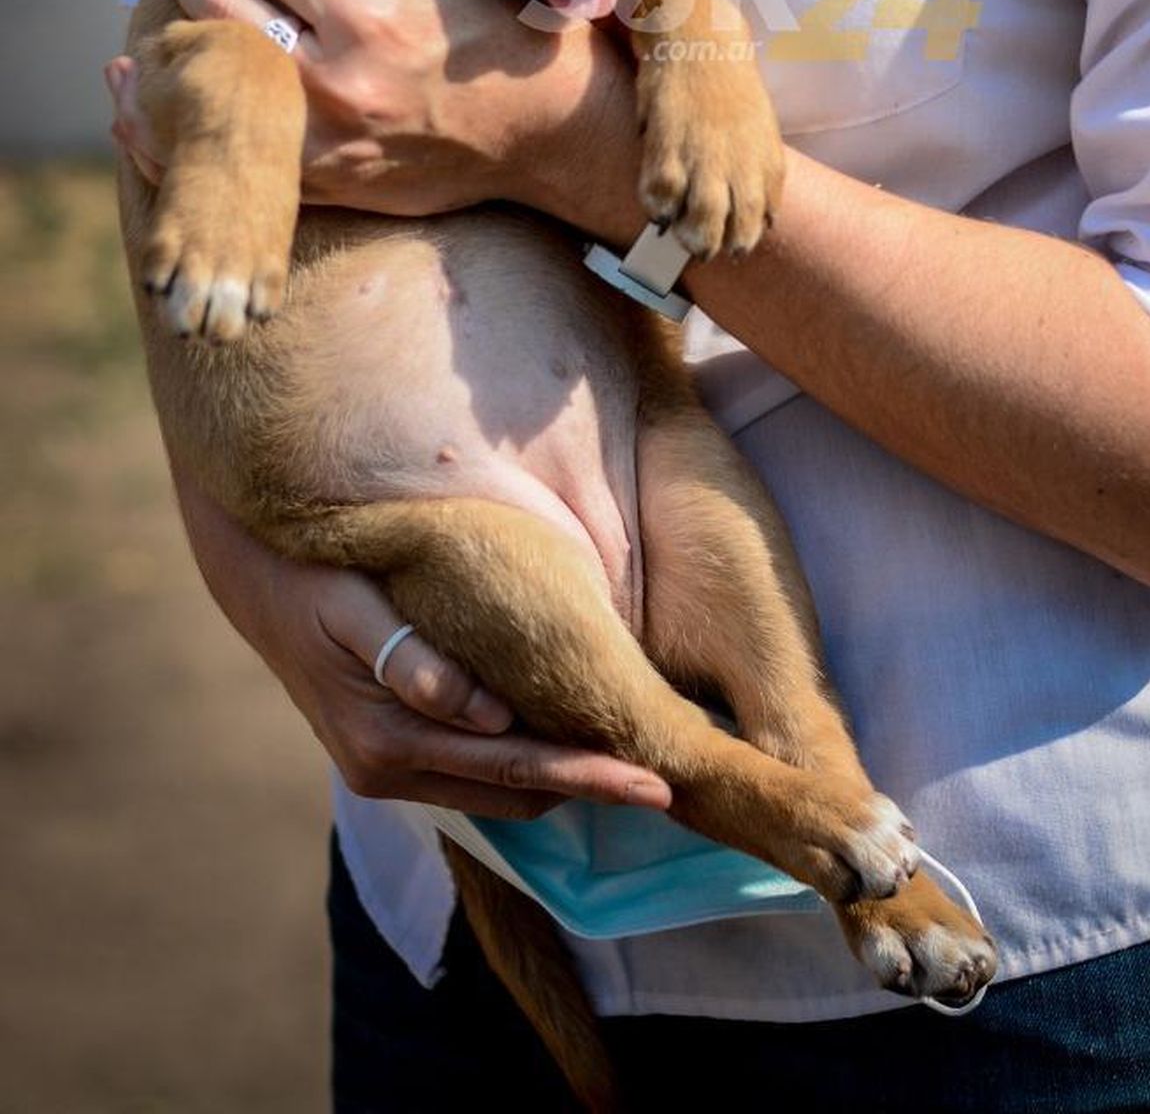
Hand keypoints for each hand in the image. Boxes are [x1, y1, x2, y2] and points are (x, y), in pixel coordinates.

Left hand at [110, 0, 638, 222]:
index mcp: (366, 13)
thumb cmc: (499, 26)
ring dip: (176, 34)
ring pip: (214, 79)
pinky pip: (227, 153)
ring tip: (175, 1)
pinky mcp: (322, 182)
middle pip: (223, 8)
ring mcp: (324, 140)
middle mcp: (337, 80)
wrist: (548, 133)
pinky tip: (153, 91)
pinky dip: (176, 123)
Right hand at [178, 471, 670, 819]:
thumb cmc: (320, 577)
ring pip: (495, 795)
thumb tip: (482, 713)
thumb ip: (411, 658)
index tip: (652, 780)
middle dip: (589, 788)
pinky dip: (522, 770)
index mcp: (385, 738)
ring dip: (561, 784)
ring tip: (632, 771)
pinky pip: (470, 777)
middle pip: (512, 793)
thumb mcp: (357, 606)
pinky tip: (568, 745)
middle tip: (665, 786)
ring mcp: (382, 771)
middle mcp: (385, 768)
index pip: (510, 767)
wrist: (261, 580)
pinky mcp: (383, 760)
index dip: (586, 774)